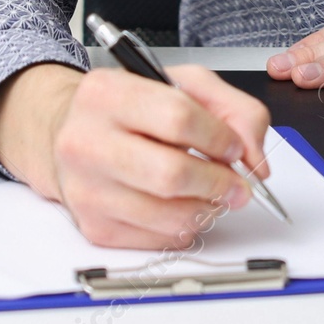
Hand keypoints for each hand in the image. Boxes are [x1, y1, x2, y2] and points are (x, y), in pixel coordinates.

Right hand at [0, 62, 271, 248]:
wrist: (69, 136)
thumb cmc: (129, 109)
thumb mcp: (182, 84)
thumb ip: (233, 108)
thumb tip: (254, 157)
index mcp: (107, 94)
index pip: (179, 119)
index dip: (220, 138)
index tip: (235, 148)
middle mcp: (87, 142)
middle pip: (172, 175)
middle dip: (220, 183)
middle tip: (238, 184)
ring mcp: (87, 189)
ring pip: (168, 215)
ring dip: (207, 209)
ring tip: (213, 193)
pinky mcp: (94, 226)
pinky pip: (157, 239)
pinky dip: (184, 226)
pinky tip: (182, 206)